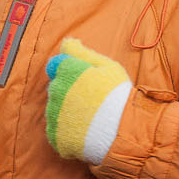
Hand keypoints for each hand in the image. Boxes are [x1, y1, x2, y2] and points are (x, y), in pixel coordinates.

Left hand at [44, 38, 131, 163]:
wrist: (124, 130)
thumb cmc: (119, 96)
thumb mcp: (107, 66)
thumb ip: (82, 52)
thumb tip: (66, 42)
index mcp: (66, 71)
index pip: (57, 66)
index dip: (73, 74)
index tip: (88, 83)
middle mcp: (55, 91)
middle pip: (56, 88)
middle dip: (70, 92)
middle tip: (93, 101)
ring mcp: (54, 115)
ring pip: (55, 110)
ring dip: (68, 112)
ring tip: (91, 118)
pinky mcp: (55, 136)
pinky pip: (56, 131)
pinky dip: (67, 131)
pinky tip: (85, 131)